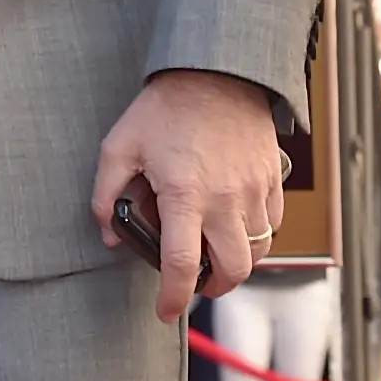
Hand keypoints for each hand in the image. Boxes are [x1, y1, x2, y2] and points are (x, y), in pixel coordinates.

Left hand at [91, 69, 284, 322]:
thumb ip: (107, 194)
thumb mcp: (119, 147)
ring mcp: (255, 190)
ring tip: (214, 256)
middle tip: (195, 284)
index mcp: (185, 195)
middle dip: (213, 288)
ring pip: (258, 251)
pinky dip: (257, 236)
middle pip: (232, 270)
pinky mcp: (273, 179)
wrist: (218, 70)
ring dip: (237, 263)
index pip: (181, 265)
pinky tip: (235, 226)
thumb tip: (108, 233)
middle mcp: (226, 199)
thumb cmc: (166, 108)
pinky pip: (273, 223)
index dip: (173, 297)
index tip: (165, 311)